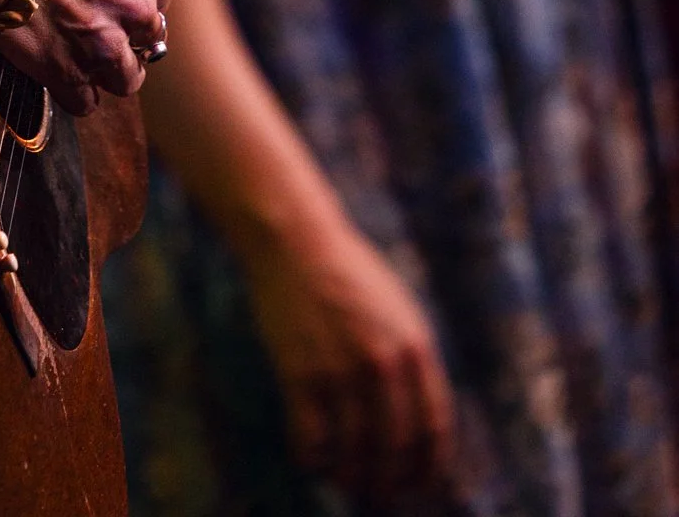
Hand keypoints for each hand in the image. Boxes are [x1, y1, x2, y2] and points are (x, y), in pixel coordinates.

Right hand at [0, 0, 170, 114]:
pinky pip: (85, 102)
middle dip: (123, 36)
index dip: (132, 0)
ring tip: (80, 61)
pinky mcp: (73, 74)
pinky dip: (71, 92)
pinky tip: (56, 73)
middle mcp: (138, 7)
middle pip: (146, 39)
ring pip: (126, 79)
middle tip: (93, 30)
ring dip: (106, 72)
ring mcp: (107, 45)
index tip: (111, 3)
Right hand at [243, 218, 454, 501]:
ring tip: (348, 485)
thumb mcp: (398, 309)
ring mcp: (342, 369)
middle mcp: (384, 364)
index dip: (429, 468)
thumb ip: (413, 358)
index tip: (422, 486)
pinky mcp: (301, 373)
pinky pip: (311, 438)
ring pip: (354, 451)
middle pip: (396, 448)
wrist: (296, 239)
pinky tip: (312, 460)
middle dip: (391, 482)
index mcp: (416, 347)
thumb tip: (422, 417)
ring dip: (352, 478)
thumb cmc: (348, 272)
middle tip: (381, 496)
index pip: (434, 428)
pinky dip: (313, 459)